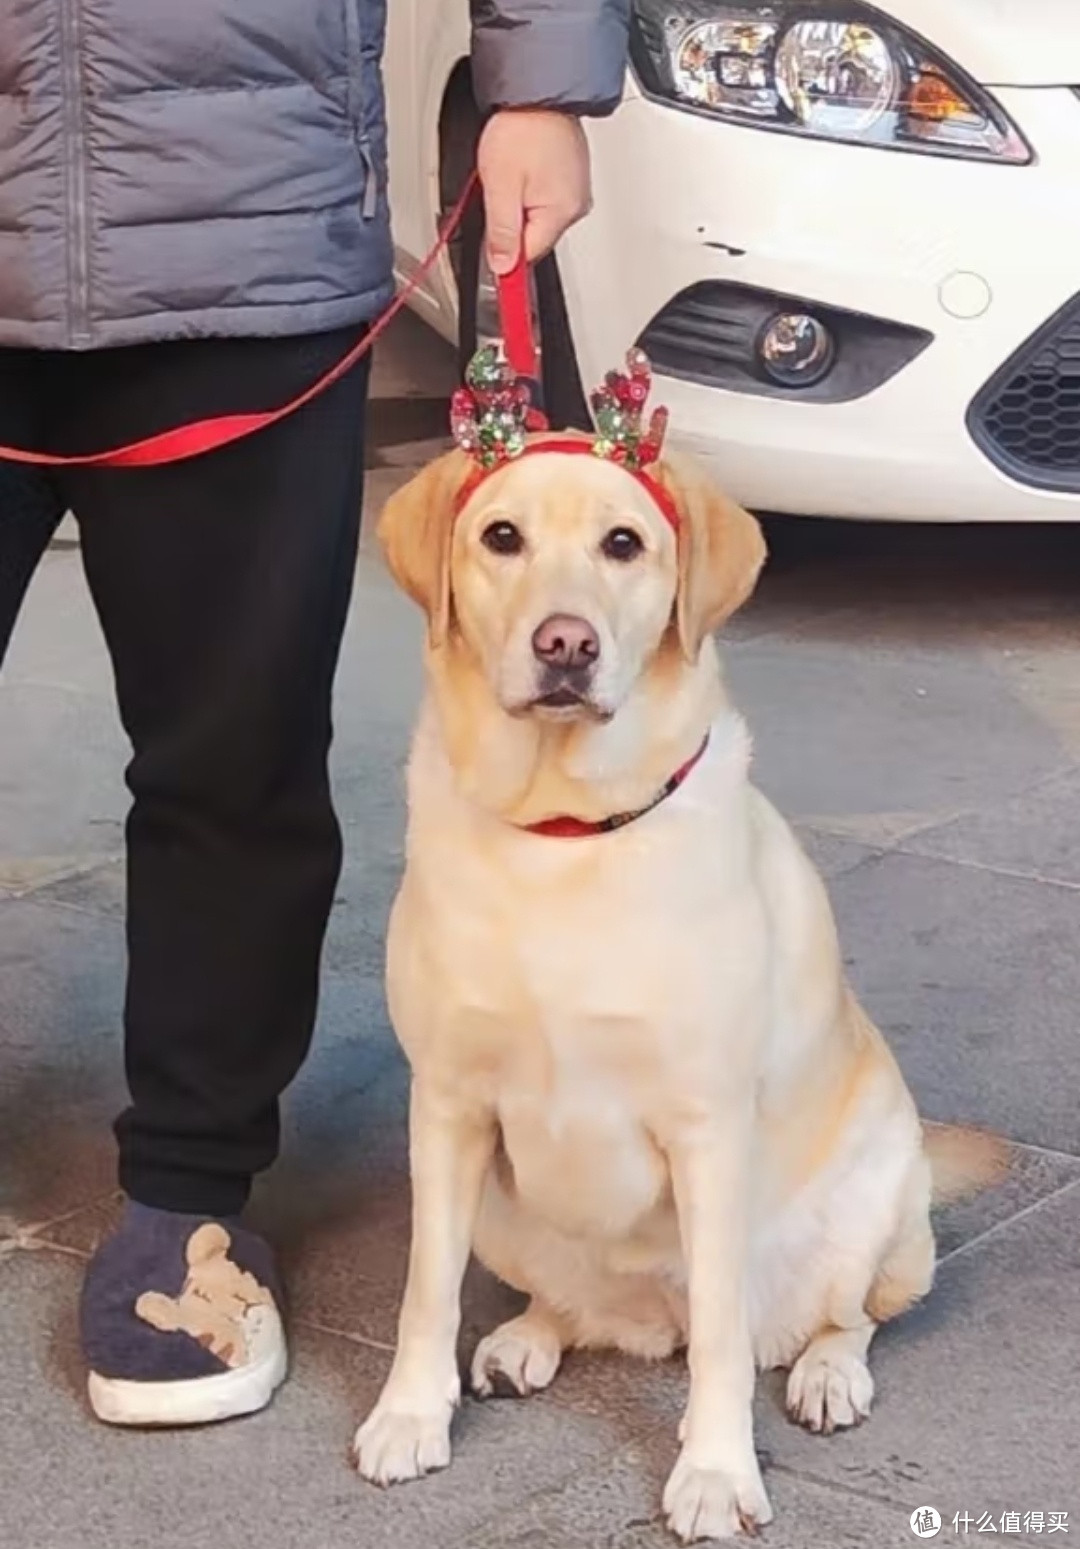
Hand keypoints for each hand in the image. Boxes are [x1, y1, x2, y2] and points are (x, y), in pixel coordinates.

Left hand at [477, 110, 591, 275]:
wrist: (538, 88)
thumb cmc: (523, 128)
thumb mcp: (500, 187)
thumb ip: (501, 233)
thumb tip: (502, 266)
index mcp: (561, 213)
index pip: (528, 256)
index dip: (504, 255)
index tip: (491, 259)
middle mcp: (575, 205)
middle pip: (532, 236)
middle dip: (510, 221)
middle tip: (497, 192)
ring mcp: (575, 190)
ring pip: (536, 216)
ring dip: (518, 203)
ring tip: (510, 173)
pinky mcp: (570, 176)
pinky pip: (544, 196)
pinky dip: (528, 188)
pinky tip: (520, 167)